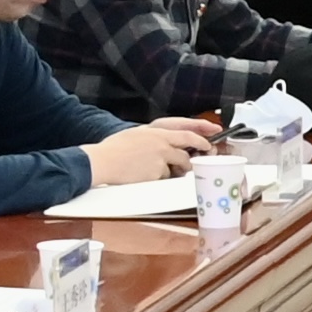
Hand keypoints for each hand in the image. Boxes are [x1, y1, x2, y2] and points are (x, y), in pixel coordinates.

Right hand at [89, 118, 222, 188]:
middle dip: (194, 157)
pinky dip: (159, 179)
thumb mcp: (135, 134)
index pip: (185, 133)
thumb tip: (164, 143)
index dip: (200, 137)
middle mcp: (161, 143)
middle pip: (186, 151)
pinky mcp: (156, 173)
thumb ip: (152, 137)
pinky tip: (145, 176)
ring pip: (177, 166)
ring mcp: (160, 158)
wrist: (103, 161)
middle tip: (197, 161)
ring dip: (174, 171)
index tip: (208, 142)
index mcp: (156, 132)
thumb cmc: (113, 149)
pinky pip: (164, 178)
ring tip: (156, 170)